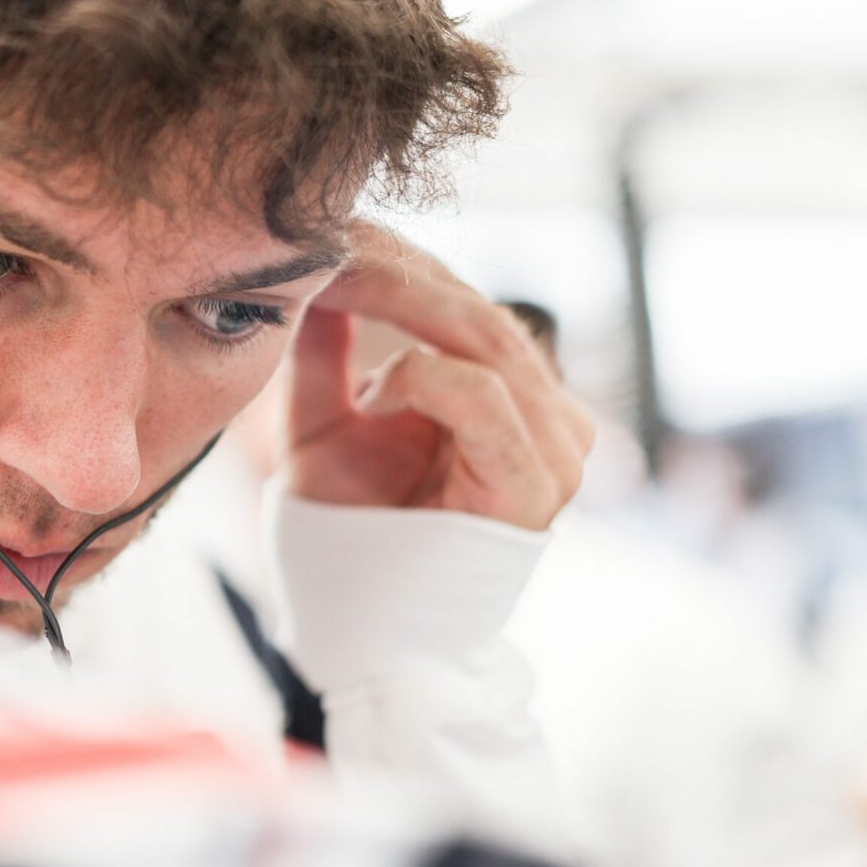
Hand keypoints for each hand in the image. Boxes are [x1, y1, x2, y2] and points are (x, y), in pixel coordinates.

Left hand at [284, 221, 595, 529]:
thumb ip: (323, 353)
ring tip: (338, 291)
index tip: (321, 231)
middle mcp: (542, 414)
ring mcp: (550, 449)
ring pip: (488, 340)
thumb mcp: (319, 425)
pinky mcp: (534, 489)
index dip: (392, 260)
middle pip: (474, 310)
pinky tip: (377, 393)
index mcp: (504, 394)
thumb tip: (317, 268)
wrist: (358, 634)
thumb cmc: (344, 538)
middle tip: (322, 243)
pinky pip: (487, 400)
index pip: (458, 299)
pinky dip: (426, 377)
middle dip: (393, 271)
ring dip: (406, 307)